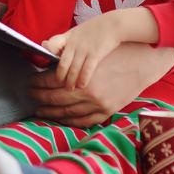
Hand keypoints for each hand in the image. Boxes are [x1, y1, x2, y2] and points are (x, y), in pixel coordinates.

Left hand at [28, 43, 173, 126]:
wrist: (143, 62)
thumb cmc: (116, 52)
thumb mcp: (91, 51)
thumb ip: (69, 58)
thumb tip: (47, 60)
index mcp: (81, 77)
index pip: (50, 81)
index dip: (37, 82)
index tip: (30, 81)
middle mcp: (88, 93)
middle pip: (55, 98)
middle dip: (39, 97)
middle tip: (30, 94)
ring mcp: (98, 105)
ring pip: (67, 113)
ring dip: (51, 112)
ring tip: (39, 110)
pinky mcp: (107, 111)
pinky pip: (84, 121)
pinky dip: (70, 121)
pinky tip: (60, 118)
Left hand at [42, 15, 120, 89]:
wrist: (114, 24)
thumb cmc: (94, 29)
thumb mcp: (75, 31)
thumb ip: (61, 40)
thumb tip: (43, 45)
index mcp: (67, 37)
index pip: (52, 46)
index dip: (48, 56)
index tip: (45, 67)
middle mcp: (73, 43)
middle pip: (61, 65)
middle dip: (59, 78)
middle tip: (58, 86)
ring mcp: (84, 49)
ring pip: (73, 70)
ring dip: (70, 82)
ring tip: (69, 89)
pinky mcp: (95, 54)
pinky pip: (86, 70)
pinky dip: (82, 79)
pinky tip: (81, 85)